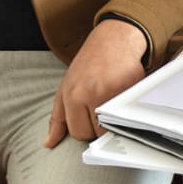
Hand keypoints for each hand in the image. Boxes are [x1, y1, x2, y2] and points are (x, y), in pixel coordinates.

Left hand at [46, 18, 148, 146]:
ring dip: (114, 120)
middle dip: (99, 126)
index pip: (79, 133)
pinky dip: (128, 110)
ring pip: (115, 127)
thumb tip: (49, 143)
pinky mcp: (133, 88)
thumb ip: (57, 118)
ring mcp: (114, 92)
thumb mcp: (65, 89)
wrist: (113, 41)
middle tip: (101, 108)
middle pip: (98, 133)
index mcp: (74, 97)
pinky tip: (124, 97)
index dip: (84, 129)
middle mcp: (93, 95)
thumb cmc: (88, 64)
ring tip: (112, 102)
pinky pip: (130, 113)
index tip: (88, 118)